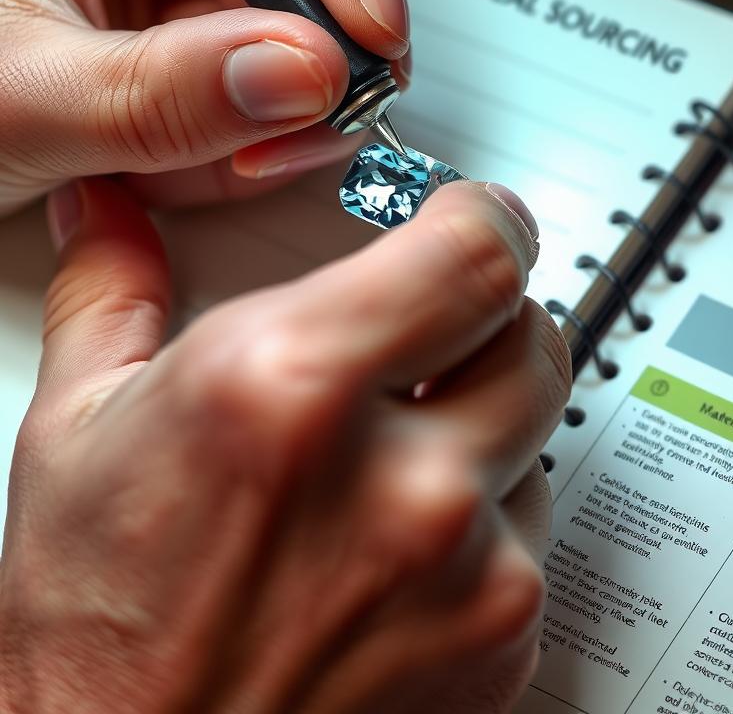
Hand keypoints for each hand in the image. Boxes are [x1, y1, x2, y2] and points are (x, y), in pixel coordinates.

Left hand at [0, 0, 409, 216]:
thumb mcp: (16, 85)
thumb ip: (157, 90)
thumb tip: (305, 76)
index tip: (365, 17)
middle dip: (329, 20)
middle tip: (342, 97)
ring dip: (305, 87)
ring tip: (255, 151)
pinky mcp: (202, 4)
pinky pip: (284, 53)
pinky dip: (276, 117)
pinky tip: (234, 151)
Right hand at [0, 177, 568, 712]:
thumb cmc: (97, 631)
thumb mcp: (76, 433)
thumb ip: (114, 291)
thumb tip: (106, 211)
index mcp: (287, 391)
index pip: (476, 254)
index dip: (490, 219)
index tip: (480, 218)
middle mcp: (396, 483)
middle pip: (530, 331)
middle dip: (489, 313)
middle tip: (435, 330)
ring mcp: (464, 570)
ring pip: (538, 426)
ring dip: (485, 414)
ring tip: (392, 453)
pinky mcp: (502, 639)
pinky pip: (533, 523)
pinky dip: (486, 507)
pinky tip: (402, 538)